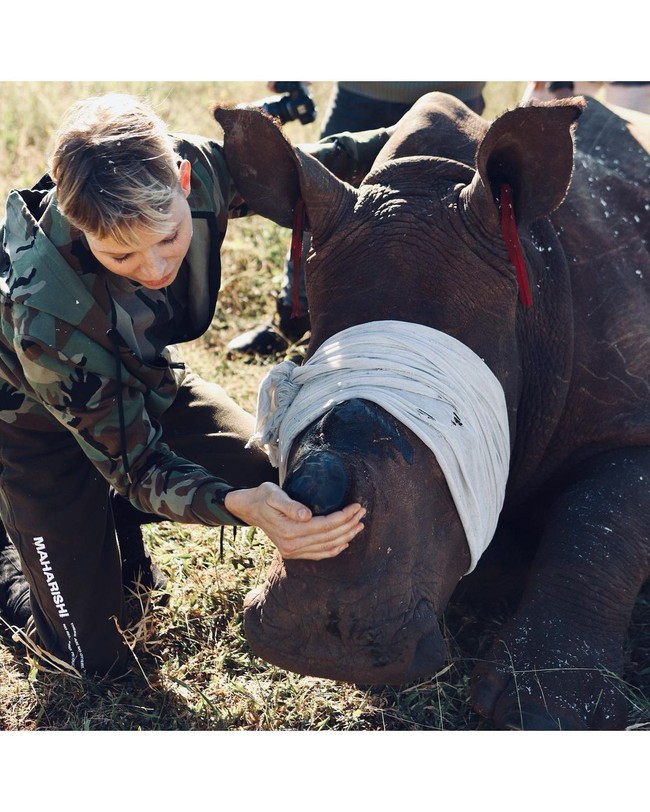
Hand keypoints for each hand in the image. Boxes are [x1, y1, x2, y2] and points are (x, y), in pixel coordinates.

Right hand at [224, 482, 365, 559]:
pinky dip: (334, 550)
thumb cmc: (263, 497)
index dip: (343, 517)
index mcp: (289, 530)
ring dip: (346, 537)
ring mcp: (293, 551)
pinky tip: (345, 542)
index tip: (356, 506)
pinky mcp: (293, 553)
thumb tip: (306, 515)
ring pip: (327, 547)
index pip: (325, 525)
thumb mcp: (273, 495)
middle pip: (329, 537)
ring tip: (359, 525)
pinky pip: (319, 554)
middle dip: (349, 525)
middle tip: (362, 512)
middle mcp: (292, 545)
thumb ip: (290, 505)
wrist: (249, 509)